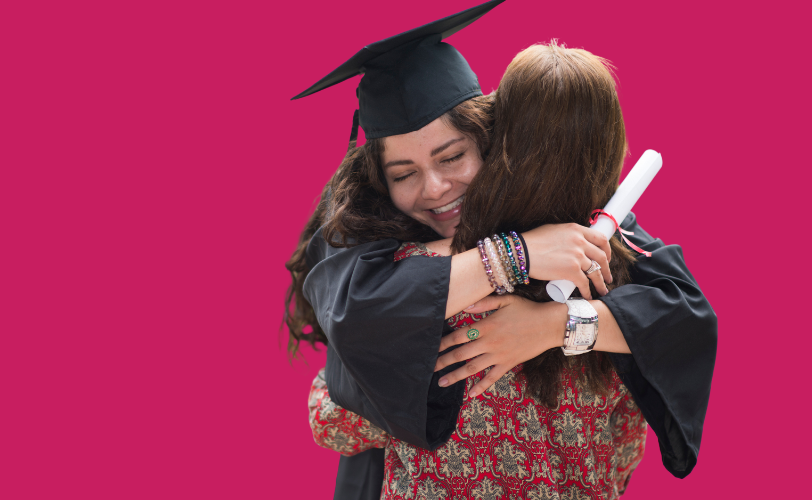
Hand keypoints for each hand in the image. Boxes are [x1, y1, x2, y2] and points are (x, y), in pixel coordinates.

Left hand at [434, 295, 567, 397]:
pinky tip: (470, 394)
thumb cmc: (527, 310)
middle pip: (461, 354)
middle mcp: (489, 342)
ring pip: (472, 368)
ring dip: (456, 376)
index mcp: (486, 326)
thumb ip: (484, 303)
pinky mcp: (508, 364)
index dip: (443, 343)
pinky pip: (492, 378)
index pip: (458, 336)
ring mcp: (499, 355)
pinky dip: (481, 387)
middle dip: (443, 361)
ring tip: (442, 383)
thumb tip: (465, 307)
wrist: (550, 324)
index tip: (432, 348)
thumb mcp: (506, 300)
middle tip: (429, 368)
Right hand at [522, 224, 611, 298]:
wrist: (521, 253)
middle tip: (607, 277)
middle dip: (607, 269)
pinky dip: (588, 292)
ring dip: (601, 283)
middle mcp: (580, 242)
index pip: (601, 239)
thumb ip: (568, 235)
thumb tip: (574, 242)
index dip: (607, 250)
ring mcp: (577, 257)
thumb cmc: (532, 242)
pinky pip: (585, 283)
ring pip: (596, 272)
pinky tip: (588, 296)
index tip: (606, 258)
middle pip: (601, 257)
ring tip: (602, 290)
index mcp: (576, 229)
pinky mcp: (571, 271)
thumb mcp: (554, 230)